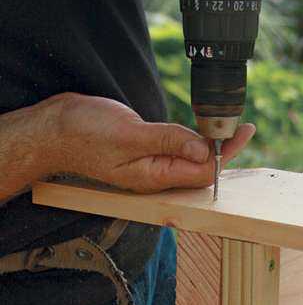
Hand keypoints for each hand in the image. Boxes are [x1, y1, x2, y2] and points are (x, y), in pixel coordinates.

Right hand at [45, 93, 254, 193]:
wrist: (54, 130)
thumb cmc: (84, 133)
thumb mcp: (129, 134)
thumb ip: (168, 141)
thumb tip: (204, 150)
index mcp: (154, 177)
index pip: (202, 173)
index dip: (224, 153)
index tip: (241, 131)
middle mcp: (155, 176)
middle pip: (200, 170)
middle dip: (224, 151)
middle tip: (244, 127)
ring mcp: (150, 165)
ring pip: (190, 159)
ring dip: (210, 144)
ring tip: (231, 128)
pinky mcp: (145, 152)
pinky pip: (176, 150)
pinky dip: (192, 140)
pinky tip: (201, 130)